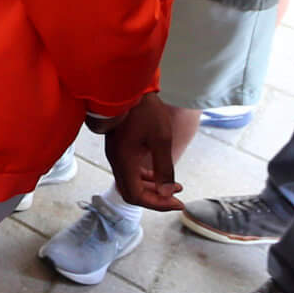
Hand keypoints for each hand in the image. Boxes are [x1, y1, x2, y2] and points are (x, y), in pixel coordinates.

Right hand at [101, 94, 183, 210]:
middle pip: (131, 193)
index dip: (158, 204)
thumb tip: (167, 193)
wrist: (129, 88)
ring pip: (130, 183)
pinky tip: (159, 174)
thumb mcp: (161, 139)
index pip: (136, 196)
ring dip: (151, 189)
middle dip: (155, 200)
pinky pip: (129, 172)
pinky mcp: (119, 148)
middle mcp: (116, 161)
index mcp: (124, 161)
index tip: (177, 202)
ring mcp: (115, 155)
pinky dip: (145, 178)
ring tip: (173, 187)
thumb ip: (164, 168)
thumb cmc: (146, 110)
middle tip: (176, 199)